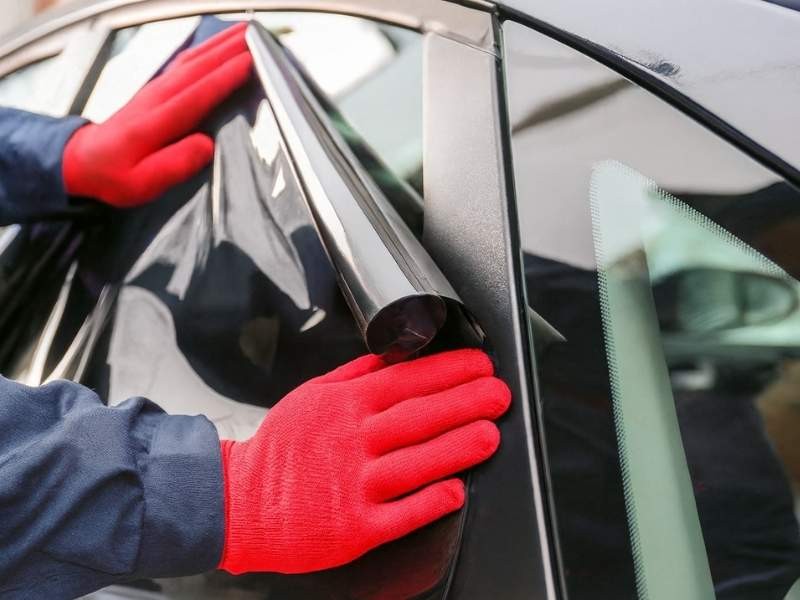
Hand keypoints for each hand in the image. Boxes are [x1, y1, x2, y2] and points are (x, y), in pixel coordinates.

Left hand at [63, 23, 251, 206]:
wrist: (83, 163)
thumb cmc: (115, 176)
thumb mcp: (142, 182)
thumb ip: (174, 164)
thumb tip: (207, 145)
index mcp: (156, 122)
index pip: (197, 93)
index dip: (225, 78)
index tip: (250, 63)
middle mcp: (157, 98)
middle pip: (198, 67)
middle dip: (228, 49)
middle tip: (256, 36)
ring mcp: (156, 90)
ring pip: (192, 59)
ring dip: (219, 43)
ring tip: (244, 32)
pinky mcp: (156, 90)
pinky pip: (185, 63)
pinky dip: (205, 49)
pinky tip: (217, 45)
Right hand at [218, 349, 510, 574]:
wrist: (240, 504)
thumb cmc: (280, 451)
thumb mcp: (311, 396)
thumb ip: (354, 375)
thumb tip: (393, 354)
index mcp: (345, 406)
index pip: (405, 380)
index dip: (447, 371)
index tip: (479, 365)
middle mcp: (352, 442)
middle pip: (417, 417)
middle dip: (465, 401)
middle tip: (499, 393)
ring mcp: (354, 485)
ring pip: (415, 462)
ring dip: (457, 446)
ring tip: (490, 433)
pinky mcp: (354, 527)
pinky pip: (401, 513)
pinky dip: (430, 501)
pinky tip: (455, 489)